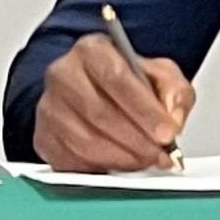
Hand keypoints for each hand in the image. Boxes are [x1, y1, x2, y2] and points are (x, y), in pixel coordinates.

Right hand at [33, 33, 193, 171]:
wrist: (96, 94)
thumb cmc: (125, 84)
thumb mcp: (160, 76)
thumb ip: (175, 92)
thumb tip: (173, 118)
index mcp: (92, 50)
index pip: (116, 77)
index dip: (144, 110)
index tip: (166, 133)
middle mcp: (63, 74)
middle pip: (99, 112)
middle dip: (136, 140)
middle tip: (159, 154)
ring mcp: (49, 107)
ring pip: (85, 141)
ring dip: (121, 158)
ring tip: (144, 160)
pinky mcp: (44, 138)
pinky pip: (72, 161)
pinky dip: (101, 168)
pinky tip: (120, 164)